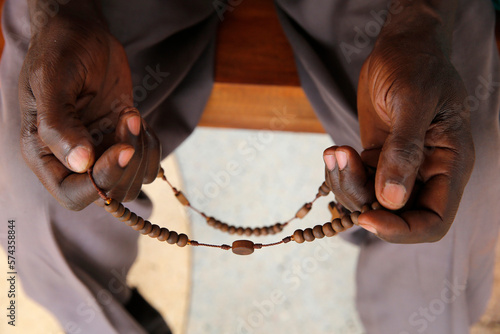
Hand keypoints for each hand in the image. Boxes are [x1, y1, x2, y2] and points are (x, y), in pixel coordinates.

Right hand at [19, 13, 160, 210]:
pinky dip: (151, 147)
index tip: (121, 150)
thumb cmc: (61, 50)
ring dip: (141, 153)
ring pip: (132, 182)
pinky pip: (147, 165)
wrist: (85, 34)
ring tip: (130, 115)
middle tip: (128, 120)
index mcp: (45, 152)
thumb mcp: (52, 80)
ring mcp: (101, 152)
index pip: (72, 194)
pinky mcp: (122, 141)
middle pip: (109, 194)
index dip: (100, 183)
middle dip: (126, 163)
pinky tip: (137, 119)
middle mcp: (73, 159)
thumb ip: (59, 125)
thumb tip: (79, 163)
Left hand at [323, 14, 473, 242]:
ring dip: (345, 184)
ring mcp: (400, 168)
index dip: (401, 229)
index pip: (433, 220)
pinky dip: (340, 174)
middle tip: (341, 165)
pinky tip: (334, 151)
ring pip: (369, 201)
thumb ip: (404, 150)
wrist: (400, 46)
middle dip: (363, 202)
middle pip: (396, 216)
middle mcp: (427, 173)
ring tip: (334, 151)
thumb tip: (392, 198)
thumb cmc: (416, 65)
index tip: (367, 216)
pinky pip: (356, 182)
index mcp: (450, 164)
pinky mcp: (377, 159)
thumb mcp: (413, 100)